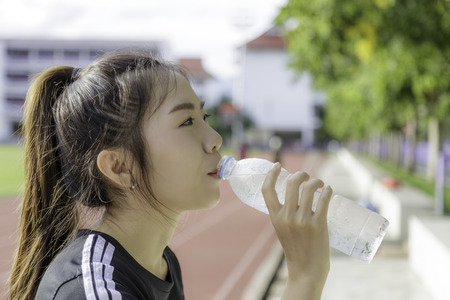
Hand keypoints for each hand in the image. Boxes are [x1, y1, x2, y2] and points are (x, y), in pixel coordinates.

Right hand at [262, 163, 332, 299]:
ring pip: (309, 188)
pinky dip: (327, 190)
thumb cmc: (296, 250)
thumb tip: (296, 195)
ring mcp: (303, 221)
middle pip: (291, 183)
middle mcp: (287, 217)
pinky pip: (323, 199)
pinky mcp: (318, 224)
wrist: (306, 271)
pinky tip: (328, 190)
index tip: (278, 165)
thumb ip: (285, 214)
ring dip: (316, 181)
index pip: (267, 190)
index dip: (271, 174)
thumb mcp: (282, 230)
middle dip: (301, 174)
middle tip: (307, 175)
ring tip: (320, 184)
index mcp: (275, 218)